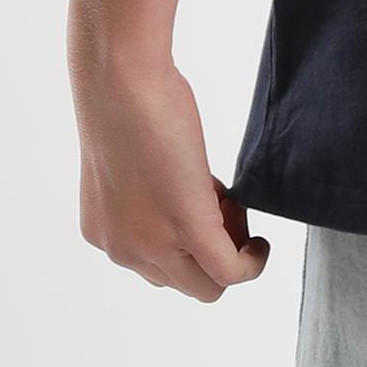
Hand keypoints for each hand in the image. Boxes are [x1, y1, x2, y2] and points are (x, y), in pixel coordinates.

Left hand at [74, 55, 269, 300]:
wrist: (121, 82)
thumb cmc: (126, 96)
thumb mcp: (134, 159)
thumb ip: (150, 193)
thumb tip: (184, 195)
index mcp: (105, 231)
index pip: (155, 264)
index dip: (188, 238)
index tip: (203, 199)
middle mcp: (123, 249)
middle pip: (183, 283)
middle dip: (211, 250)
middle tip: (224, 204)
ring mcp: (152, 245)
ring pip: (205, 284)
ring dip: (228, 251)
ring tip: (230, 203)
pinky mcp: (187, 227)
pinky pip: (227, 270)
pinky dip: (250, 263)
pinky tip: (260, 244)